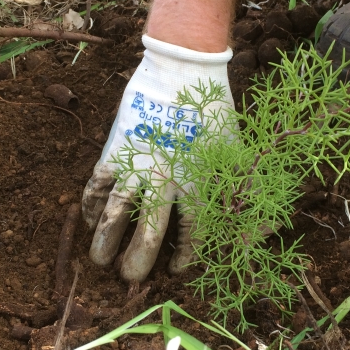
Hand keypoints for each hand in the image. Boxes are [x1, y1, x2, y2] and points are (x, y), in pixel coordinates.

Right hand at [82, 35, 232, 281]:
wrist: (182, 73)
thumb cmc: (214, 112)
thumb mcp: (236, 152)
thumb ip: (244, 189)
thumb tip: (260, 226)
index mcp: (199, 184)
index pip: (192, 234)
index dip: (185, 257)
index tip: (178, 268)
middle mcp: (166, 182)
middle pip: (148, 235)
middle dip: (138, 263)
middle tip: (132, 277)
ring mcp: (137, 167)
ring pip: (114, 217)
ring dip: (104, 244)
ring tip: (100, 262)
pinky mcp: (115, 151)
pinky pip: (96, 187)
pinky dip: (89, 207)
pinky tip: (89, 219)